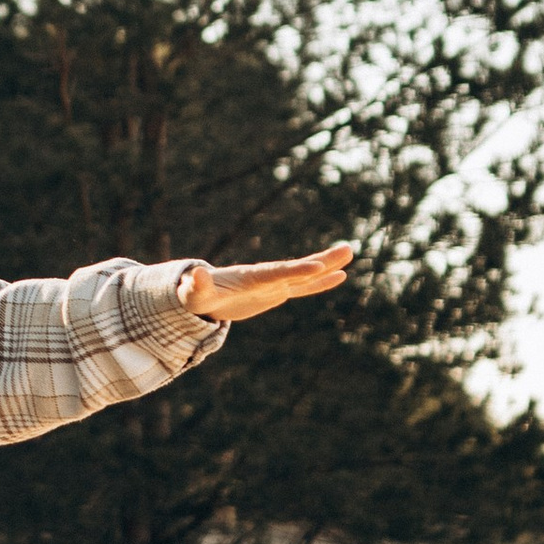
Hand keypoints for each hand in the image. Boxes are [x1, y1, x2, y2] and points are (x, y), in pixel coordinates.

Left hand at [180, 244, 354, 323]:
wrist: (200, 295)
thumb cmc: (195, 295)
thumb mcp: (193, 294)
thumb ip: (197, 284)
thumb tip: (195, 274)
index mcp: (250, 277)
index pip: (276, 273)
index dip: (296, 270)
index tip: (317, 265)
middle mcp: (266, 276)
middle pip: (298, 268)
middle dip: (322, 260)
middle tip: (347, 249)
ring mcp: (273, 283)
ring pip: (306, 274)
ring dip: (328, 265)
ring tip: (350, 252)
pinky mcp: (277, 292)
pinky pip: (303, 288)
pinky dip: (321, 282)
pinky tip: (340, 276)